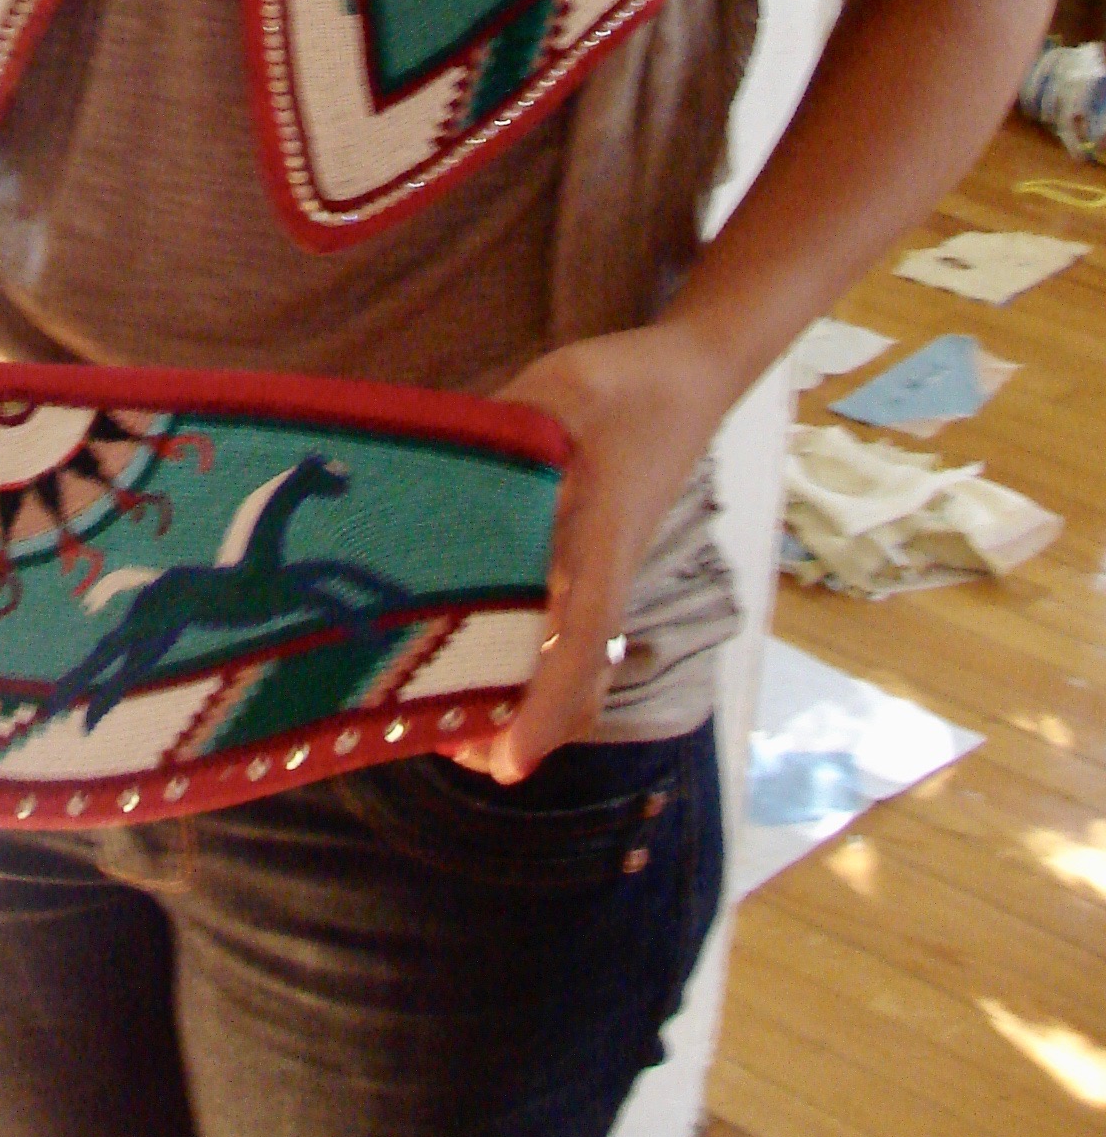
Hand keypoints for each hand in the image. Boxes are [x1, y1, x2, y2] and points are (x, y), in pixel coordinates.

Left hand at [447, 320, 729, 784]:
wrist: (693, 374)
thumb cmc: (631, 384)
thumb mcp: (563, 390)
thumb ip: (512, 430)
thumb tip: (451, 474)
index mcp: (604, 544)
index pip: (582, 642)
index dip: (547, 708)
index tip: (510, 762)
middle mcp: (606, 573)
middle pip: (577, 682)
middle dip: (518, 727)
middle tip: (442, 742)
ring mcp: (602, 572)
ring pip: (571, 664)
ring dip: (517, 699)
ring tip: (442, 712)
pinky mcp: (593, 559)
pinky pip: (563, 630)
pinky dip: (522, 659)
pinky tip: (463, 643)